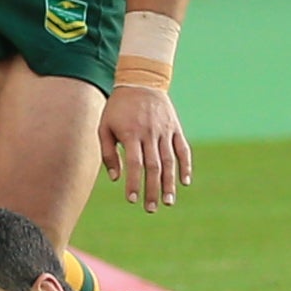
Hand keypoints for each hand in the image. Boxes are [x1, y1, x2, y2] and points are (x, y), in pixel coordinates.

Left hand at [99, 82, 191, 210]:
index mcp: (131, 134)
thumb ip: (107, 152)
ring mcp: (165, 131)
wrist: (141, 81)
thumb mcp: (104, 126)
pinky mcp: (175, 128)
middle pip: (153, 167)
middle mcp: (150, 134)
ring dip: (169, 183)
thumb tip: (115, 178)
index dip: (133, 183)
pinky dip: (185, 166)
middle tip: (151, 209)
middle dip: (152, 189)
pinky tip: (185, 182)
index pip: (133, 164)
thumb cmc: (118, 107)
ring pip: (169, 161)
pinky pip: (183, 149)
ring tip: (168, 202)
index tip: (132, 200)